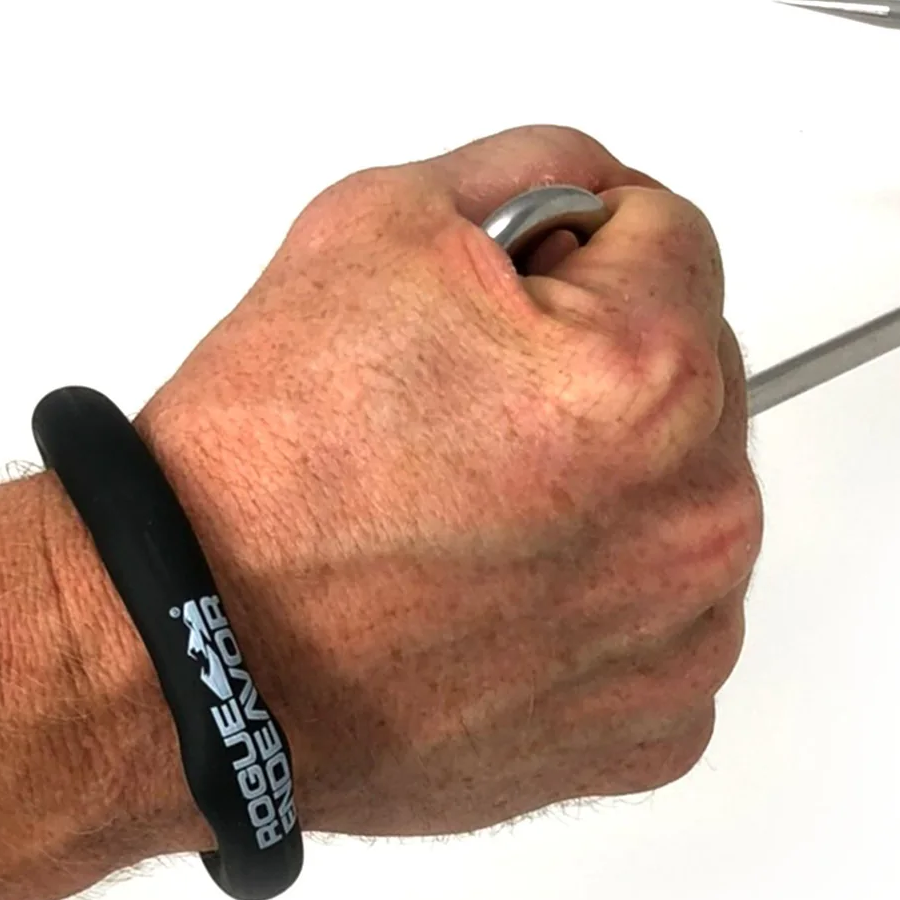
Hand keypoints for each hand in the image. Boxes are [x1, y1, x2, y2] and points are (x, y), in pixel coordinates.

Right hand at [135, 125, 762, 839]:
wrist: (201, 651)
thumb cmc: (270, 474)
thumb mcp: (379, 223)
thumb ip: (530, 171)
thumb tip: (592, 193)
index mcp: (653, 377)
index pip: (673, 239)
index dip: (575, 252)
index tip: (512, 304)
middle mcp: (698, 517)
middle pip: (696, 377)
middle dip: (605, 373)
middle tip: (474, 422)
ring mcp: (685, 639)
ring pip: (687, 506)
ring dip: (616, 495)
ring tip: (480, 519)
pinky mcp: (655, 728)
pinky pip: (667, 626)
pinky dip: (605, 610)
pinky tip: (507, 601)